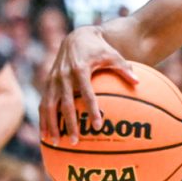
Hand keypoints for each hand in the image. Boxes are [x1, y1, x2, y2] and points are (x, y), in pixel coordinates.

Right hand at [39, 27, 136, 142]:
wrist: (76, 37)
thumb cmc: (99, 49)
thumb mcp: (114, 56)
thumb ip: (125, 69)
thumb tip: (138, 83)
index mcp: (80, 69)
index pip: (86, 93)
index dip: (92, 109)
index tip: (98, 125)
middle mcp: (63, 75)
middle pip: (65, 104)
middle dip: (69, 123)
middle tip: (76, 141)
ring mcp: (53, 80)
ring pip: (49, 105)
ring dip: (51, 125)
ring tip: (56, 143)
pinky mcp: (47, 83)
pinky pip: (43, 103)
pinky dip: (43, 119)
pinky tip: (45, 135)